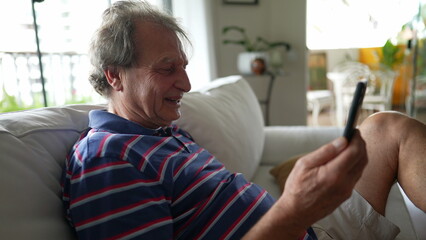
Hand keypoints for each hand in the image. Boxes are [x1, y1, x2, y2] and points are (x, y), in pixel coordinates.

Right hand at [242, 130, 367, 238]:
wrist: (296, 212)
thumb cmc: (296, 187)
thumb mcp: (304, 164)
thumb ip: (325, 152)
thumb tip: (342, 141)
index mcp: (334, 173)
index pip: (354, 151)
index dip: (356, 138)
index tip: (353, 130)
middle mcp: (344, 183)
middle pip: (362, 158)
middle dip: (360, 144)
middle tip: (353, 135)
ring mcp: (347, 190)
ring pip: (361, 168)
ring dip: (360, 154)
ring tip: (350, 145)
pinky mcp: (346, 195)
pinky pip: (356, 176)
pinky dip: (355, 164)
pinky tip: (346, 160)